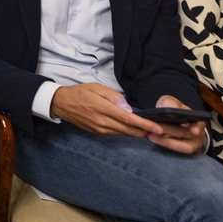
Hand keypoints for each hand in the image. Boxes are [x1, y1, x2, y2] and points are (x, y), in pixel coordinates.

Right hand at [49, 83, 163, 137]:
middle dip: (146, 131)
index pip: (127, 119)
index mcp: (101, 108)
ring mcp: (99, 129)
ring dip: (138, 132)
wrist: (61, 103)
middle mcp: (101, 121)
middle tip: (161, 130)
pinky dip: (127, 131)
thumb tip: (128, 108)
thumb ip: (114, 96)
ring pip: (124, 133)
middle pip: (129, 130)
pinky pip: (117, 134)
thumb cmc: (80, 92)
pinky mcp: (97, 132)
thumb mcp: (96, 87)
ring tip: (151, 129)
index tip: (158, 128)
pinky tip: (134, 128)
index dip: (144, 124)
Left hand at [146, 95, 206, 153]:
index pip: (200, 124)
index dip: (197, 127)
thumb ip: (169, 102)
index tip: (194, 130)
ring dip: (166, 141)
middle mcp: (197, 133)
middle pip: (186, 134)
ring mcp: (191, 143)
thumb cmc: (170, 109)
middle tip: (156, 127)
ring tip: (151, 135)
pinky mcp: (181, 148)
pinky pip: (175, 149)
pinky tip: (153, 137)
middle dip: (170, 130)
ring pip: (182, 146)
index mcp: (196, 120)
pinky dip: (164, 143)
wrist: (165, 119)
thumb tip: (171, 106)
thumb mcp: (168, 102)